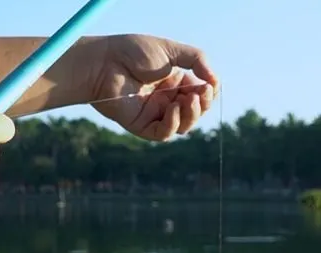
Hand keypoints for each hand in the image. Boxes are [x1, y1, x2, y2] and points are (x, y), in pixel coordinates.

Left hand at [83, 34, 219, 141]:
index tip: (209, 84)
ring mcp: (154, 114)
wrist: (104, 62)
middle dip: (202, 104)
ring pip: (183, 125)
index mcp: (173, 82)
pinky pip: (164, 133)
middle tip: (201, 93)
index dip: (208, 92)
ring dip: (192, 115)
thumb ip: (197, 60)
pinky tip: (174, 108)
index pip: (200, 94)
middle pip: (195, 112)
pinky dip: (174, 123)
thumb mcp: (172, 50)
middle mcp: (165, 99)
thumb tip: (216, 82)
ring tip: (189, 100)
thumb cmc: (133, 53)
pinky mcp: (142, 126)